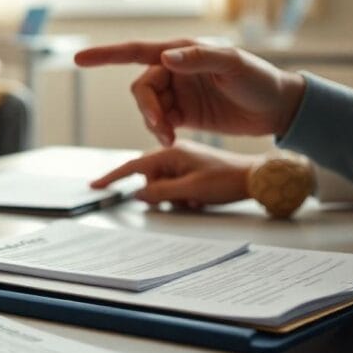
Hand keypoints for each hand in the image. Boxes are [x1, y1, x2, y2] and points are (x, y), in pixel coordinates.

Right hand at [74, 39, 306, 145]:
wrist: (278, 109)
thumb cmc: (260, 80)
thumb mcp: (233, 64)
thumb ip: (199, 58)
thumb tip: (166, 58)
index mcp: (182, 51)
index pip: (136, 51)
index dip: (106, 55)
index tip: (79, 59)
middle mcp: (175, 69)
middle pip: (141, 88)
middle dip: (146, 108)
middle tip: (162, 128)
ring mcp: (178, 92)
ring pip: (147, 107)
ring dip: (153, 123)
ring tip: (170, 137)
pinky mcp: (183, 113)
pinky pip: (158, 122)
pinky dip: (159, 132)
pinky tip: (171, 140)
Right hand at [91, 140, 256, 208]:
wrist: (256, 177)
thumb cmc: (228, 180)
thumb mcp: (191, 190)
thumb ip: (160, 192)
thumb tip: (138, 195)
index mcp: (170, 152)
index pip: (133, 166)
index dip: (113, 177)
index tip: (95, 186)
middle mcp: (174, 153)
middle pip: (148, 178)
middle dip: (159, 193)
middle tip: (182, 200)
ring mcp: (183, 160)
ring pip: (162, 184)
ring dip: (173, 196)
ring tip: (195, 199)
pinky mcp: (192, 168)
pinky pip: (175, 184)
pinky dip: (182, 194)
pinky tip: (199, 198)